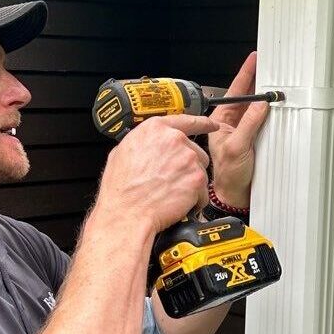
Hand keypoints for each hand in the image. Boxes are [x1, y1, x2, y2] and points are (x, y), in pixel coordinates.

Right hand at [99, 115, 217, 235]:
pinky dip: (194, 200)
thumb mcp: (121, 153)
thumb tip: (149, 144)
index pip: (187, 120)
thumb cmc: (121, 189)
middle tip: (170, 181)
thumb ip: (142, 142)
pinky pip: (203, 190)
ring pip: (200, 170)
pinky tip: (177, 203)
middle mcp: (174, 139)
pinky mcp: (197, 179)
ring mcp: (188, 158)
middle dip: (187, 166)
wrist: (127, 213)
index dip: (202, 123)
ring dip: (191, 183)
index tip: (212, 125)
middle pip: (195, 150)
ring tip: (171, 194)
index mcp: (155, 129)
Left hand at [208, 52, 269, 209]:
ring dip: (266, 97)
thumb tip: (260, 104)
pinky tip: (279, 107)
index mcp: (222, 120)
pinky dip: (272, 112)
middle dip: (259, 81)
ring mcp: (244, 130)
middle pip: (248, 95)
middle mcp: (232, 122)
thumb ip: (249, 123)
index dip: (246, 73)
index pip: (235, 90)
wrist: (237, 195)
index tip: (255, 59)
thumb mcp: (237, 146)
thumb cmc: (228, 175)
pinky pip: (265, 120)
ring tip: (276, 84)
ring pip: (257, 107)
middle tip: (270, 66)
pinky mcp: (256, 138)